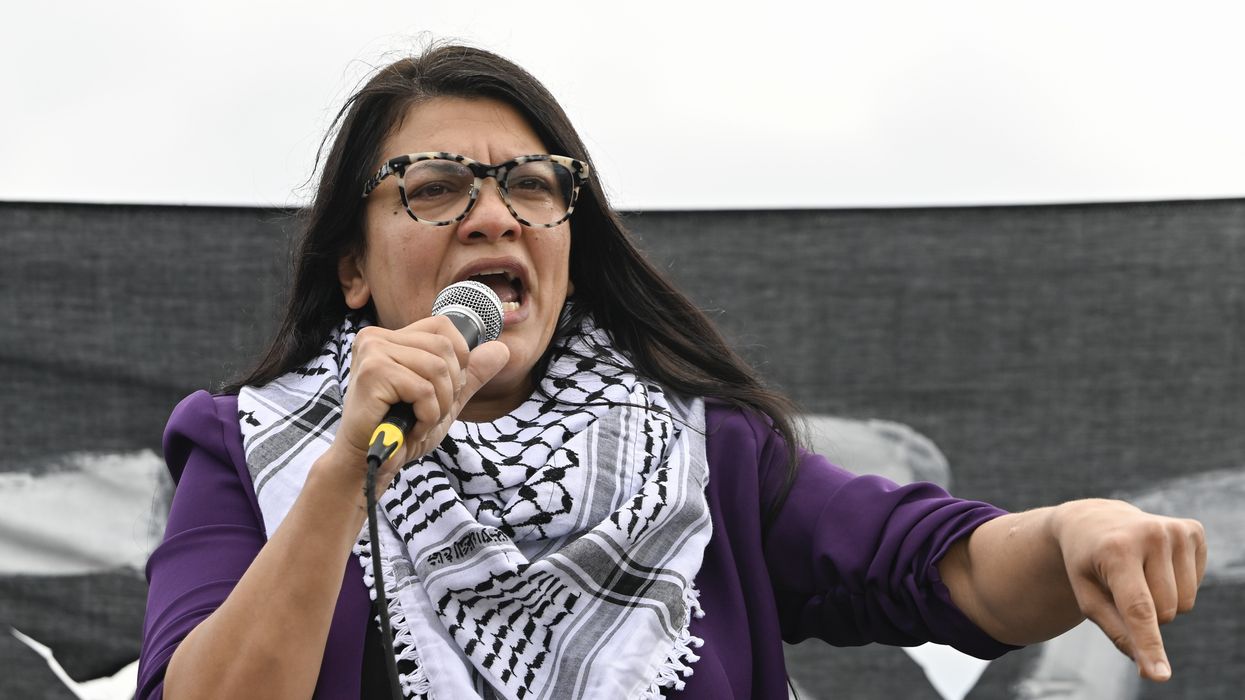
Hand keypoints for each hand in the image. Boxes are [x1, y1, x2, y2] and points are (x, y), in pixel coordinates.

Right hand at [326, 315, 509, 496]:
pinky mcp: (372, 373)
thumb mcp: (444, 398)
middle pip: (445, 348)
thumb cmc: (401, 431)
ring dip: (439, 405)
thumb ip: (470, 374)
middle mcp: (376, 337)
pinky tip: (411, 428)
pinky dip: (427, 415)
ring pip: (437, 368)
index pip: (443, 326)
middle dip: (450, 388)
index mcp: (390, 338)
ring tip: (419, 421)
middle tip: (429, 411)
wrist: (368, 464)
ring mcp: (372, 352)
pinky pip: (424, 389)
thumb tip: (503, 348)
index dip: (458, 358)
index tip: (444, 389)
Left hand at [1051, 499, 1206, 681]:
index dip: (1149, 645)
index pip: (1138, 609)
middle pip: (1166, 611)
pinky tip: (1155, 561)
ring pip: (1186, 602)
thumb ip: (1115, 630)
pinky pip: (1197, 583)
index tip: (1159, 675)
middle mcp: (1150, 534)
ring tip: (1138, 572)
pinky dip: (1177, 582)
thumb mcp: (1087, 596)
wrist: (1092, 520)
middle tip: (1122, 585)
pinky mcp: (1193, 529)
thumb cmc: (1087, 564)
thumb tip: (1147, 667)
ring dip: (1163, 600)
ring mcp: (1174, 529)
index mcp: (1116, 550)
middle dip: (1146, 613)